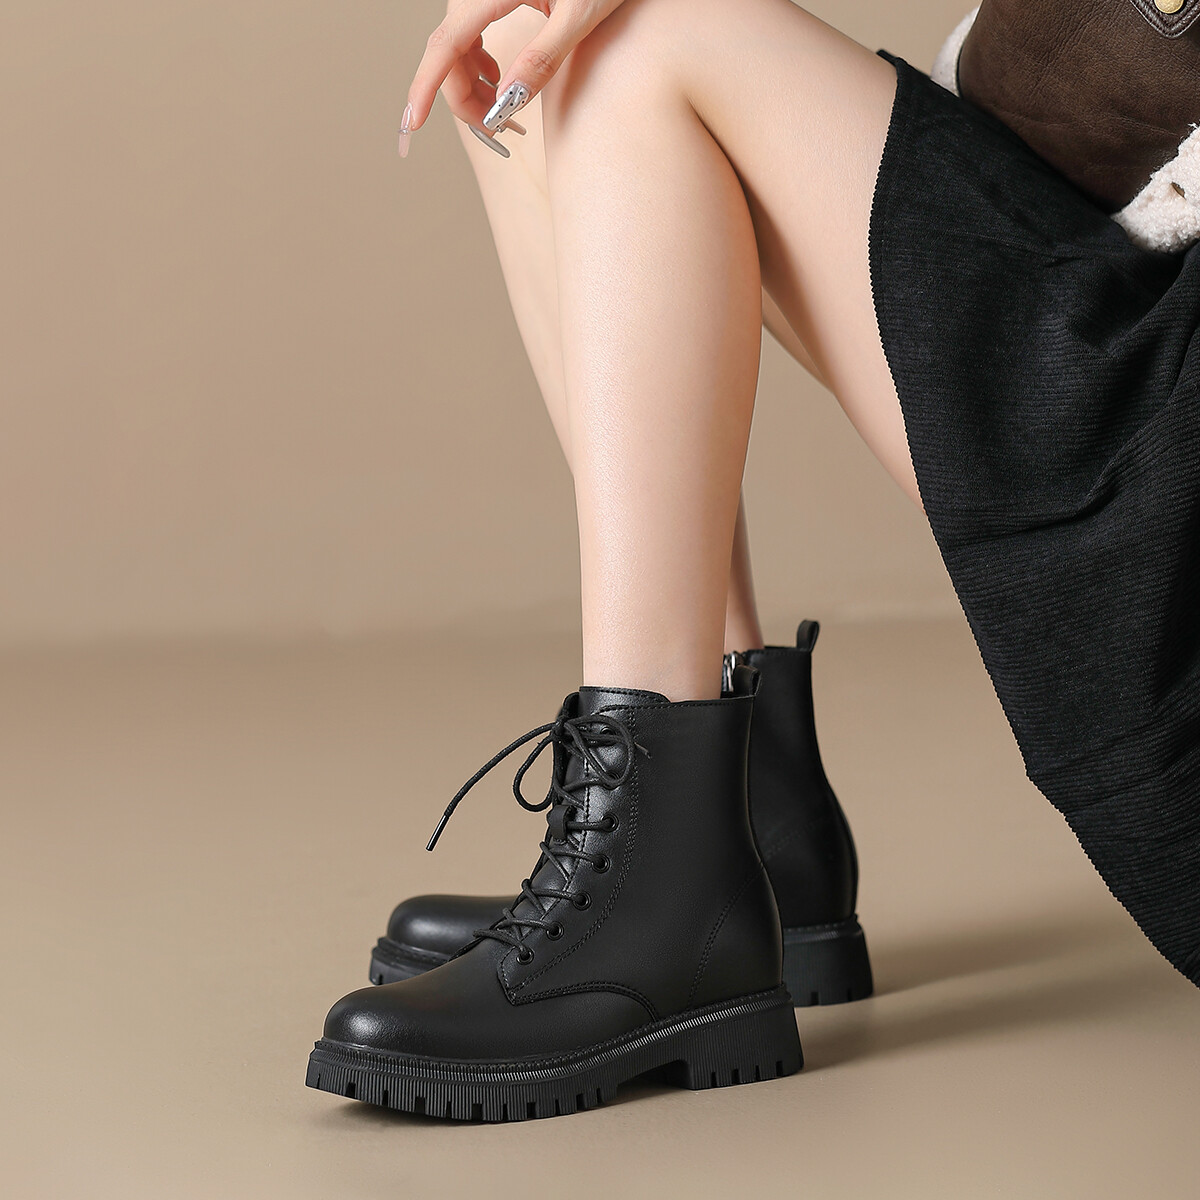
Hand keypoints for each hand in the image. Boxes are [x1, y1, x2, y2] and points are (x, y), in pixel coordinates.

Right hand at [398, 0, 627, 156]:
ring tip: (498, 110)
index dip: (426, 86)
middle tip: (493, 130)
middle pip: (449, 51)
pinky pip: (471, 33)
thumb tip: (508, 101)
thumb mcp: (578, 15)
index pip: (446, 44)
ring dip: (470, 83)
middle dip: (463, 96)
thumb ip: (543, 57)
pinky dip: (478, 64)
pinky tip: (496, 79)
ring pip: (458, 46)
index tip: (415, 121)